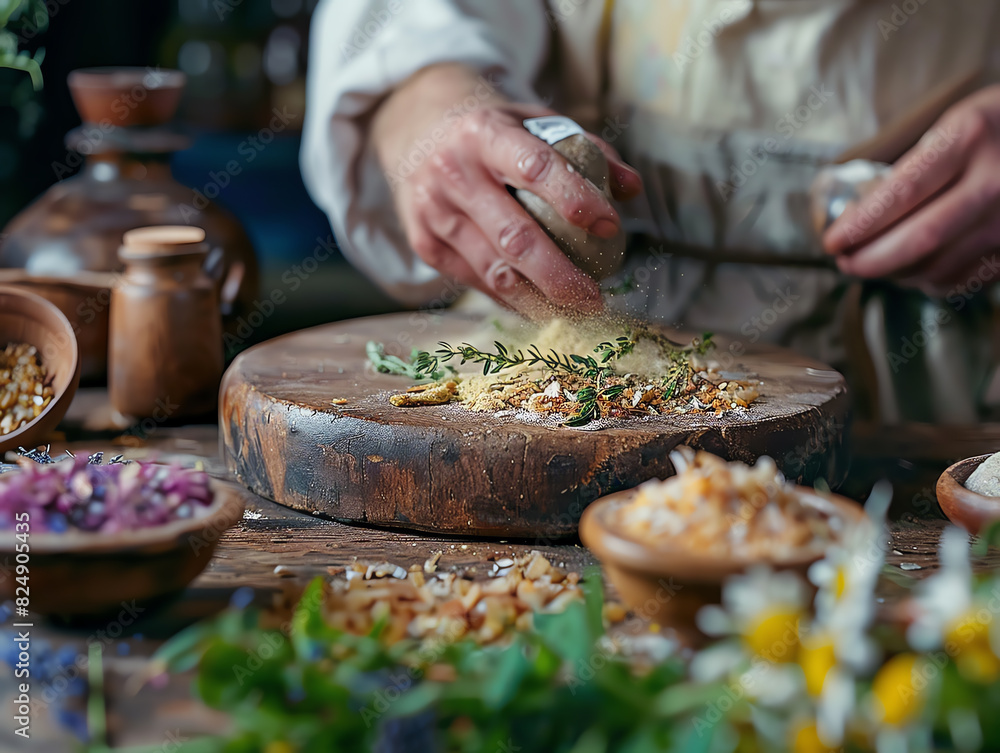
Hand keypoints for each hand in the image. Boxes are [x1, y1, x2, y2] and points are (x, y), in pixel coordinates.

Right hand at [371, 64, 642, 317]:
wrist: (414, 128)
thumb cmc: (493, 131)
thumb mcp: (535, 122)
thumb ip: (587, 149)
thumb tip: (631, 189)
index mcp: (485, 134)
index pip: (536, 168)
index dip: (576, 199)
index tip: (611, 227)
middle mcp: (454, 173)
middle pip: (514, 236)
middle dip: (560, 276)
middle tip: (595, 298)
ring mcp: (434, 212)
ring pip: (493, 270)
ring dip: (538, 299)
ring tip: (574, 310)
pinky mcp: (425, 244)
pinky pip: (476, 281)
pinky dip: (512, 298)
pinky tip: (540, 304)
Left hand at [823, 85, 999, 293]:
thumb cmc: (998, 126)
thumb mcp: (956, 123)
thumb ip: (914, 165)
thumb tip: (858, 215)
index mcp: (967, 140)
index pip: (902, 193)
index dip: (860, 225)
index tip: (832, 242)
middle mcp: (993, 183)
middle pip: (920, 239)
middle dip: (871, 260)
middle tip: (844, 263)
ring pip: (938, 266)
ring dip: (894, 274)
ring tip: (873, 265)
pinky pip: (961, 279)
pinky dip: (927, 281)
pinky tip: (912, 269)